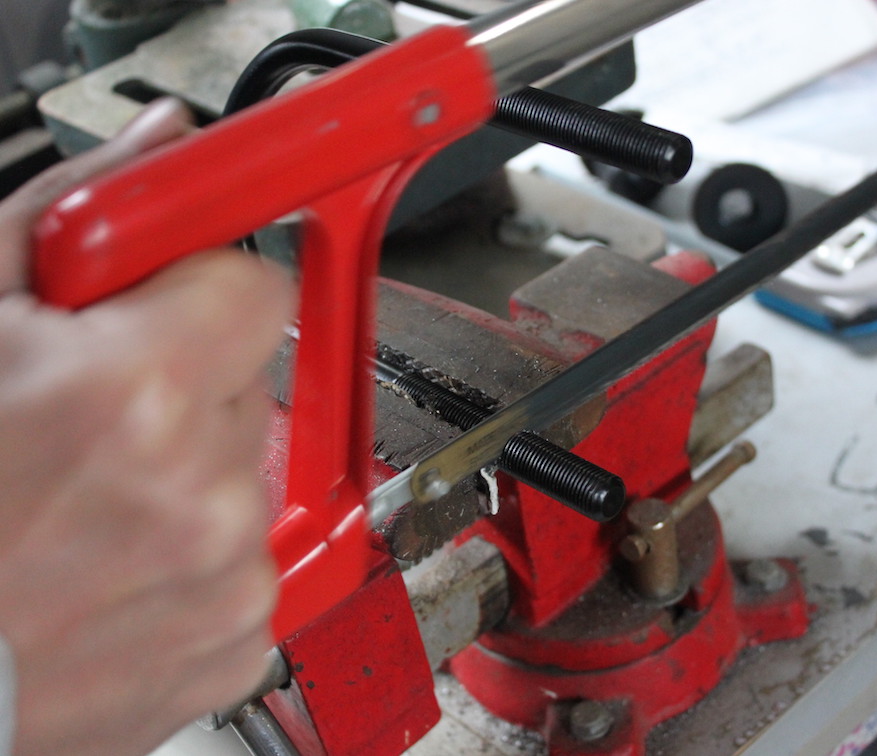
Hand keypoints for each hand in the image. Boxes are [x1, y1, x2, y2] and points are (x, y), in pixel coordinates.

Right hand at [0, 99, 294, 755]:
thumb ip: (69, 217)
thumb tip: (165, 144)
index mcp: (141, 393)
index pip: (259, 287)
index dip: (201, 286)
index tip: (170, 301)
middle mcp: (205, 492)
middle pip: (249, 382)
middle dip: (182, 382)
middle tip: (87, 418)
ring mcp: (226, 578)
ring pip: (244, 473)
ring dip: (182, 474)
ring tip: (80, 507)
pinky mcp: (235, 641)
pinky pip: (245, 559)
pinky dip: (189, 556)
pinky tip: (105, 568)